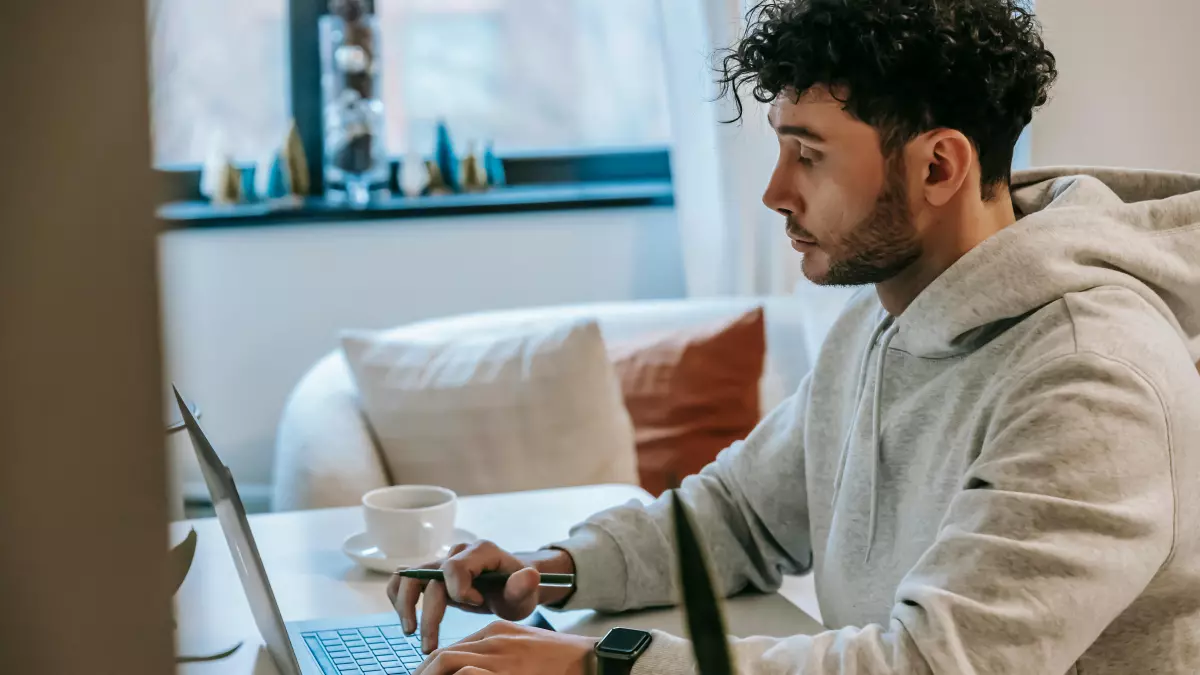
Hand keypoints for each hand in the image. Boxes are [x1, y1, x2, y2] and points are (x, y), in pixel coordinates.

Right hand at [386, 540, 574, 651]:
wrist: (510, 586)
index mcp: (481, 551)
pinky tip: (406, 619)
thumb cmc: (517, 590)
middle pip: (428, 577)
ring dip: (404, 605)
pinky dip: (398, 597)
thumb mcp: (526, 592)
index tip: (478, 605)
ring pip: (409, 576)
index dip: (460, 591)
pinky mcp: (432, 574)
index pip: (455, 567)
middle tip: (429, 646)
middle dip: (429, 614)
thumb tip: (529, 575)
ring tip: (410, 632)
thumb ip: (524, 586)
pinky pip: (405, 579)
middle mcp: (458, 552)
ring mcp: (442, 562)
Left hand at [414, 621, 596, 674]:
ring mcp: (501, 656)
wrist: (593, 662)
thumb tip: (468, 670)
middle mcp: (495, 640)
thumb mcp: (522, 655)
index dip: (431, 669)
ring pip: (448, 662)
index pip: (452, 649)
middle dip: (424, 673)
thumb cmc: (560, 666)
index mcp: (497, 634)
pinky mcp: (506, 670)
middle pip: (444, 655)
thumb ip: (497, 659)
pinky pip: (465, 671)